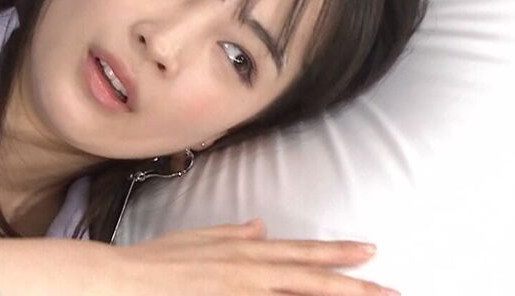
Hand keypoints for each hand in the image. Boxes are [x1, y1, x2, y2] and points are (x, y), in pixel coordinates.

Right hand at [110, 219, 398, 295]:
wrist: (123, 281)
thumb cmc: (156, 262)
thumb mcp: (199, 238)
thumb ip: (234, 234)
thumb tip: (261, 226)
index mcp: (244, 252)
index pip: (301, 253)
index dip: (337, 254)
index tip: (368, 252)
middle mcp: (250, 272)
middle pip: (312, 280)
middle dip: (354, 286)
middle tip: (390, 289)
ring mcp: (241, 295)